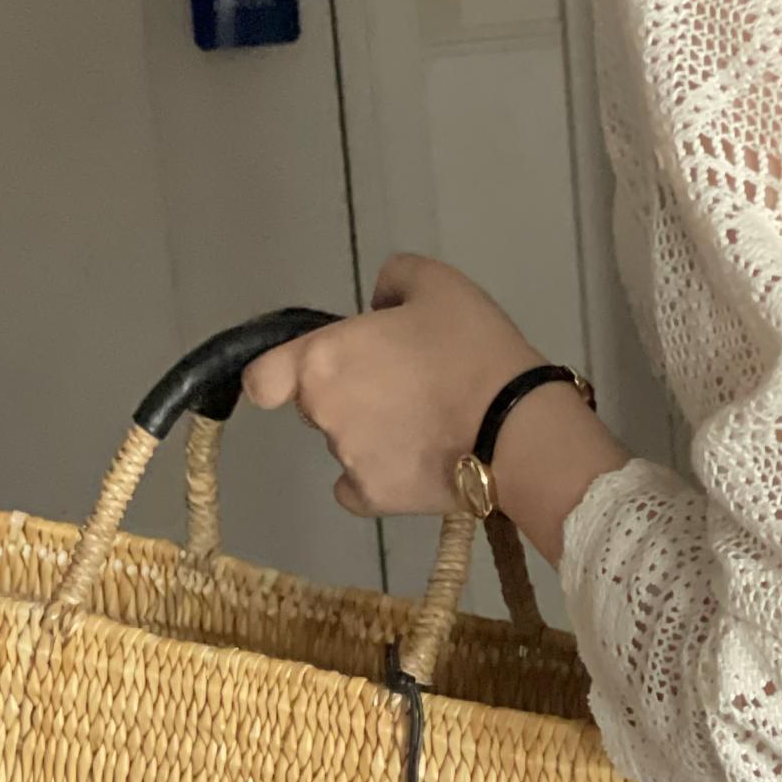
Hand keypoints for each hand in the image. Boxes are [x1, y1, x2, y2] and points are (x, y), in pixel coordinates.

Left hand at [240, 251, 632, 570]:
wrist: (518, 428)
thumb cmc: (473, 348)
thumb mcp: (437, 283)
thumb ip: (391, 281)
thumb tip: (377, 307)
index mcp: (324, 358)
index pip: (263, 379)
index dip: (277, 376)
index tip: (308, 373)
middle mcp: (323, 414)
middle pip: (315, 406)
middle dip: (346, 395)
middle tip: (401, 385)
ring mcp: (347, 461)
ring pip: (344, 444)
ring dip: (370, 434)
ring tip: (426, 424)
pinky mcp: (376, 500)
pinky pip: (359, 488)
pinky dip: (377, 478)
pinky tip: (412, 462)